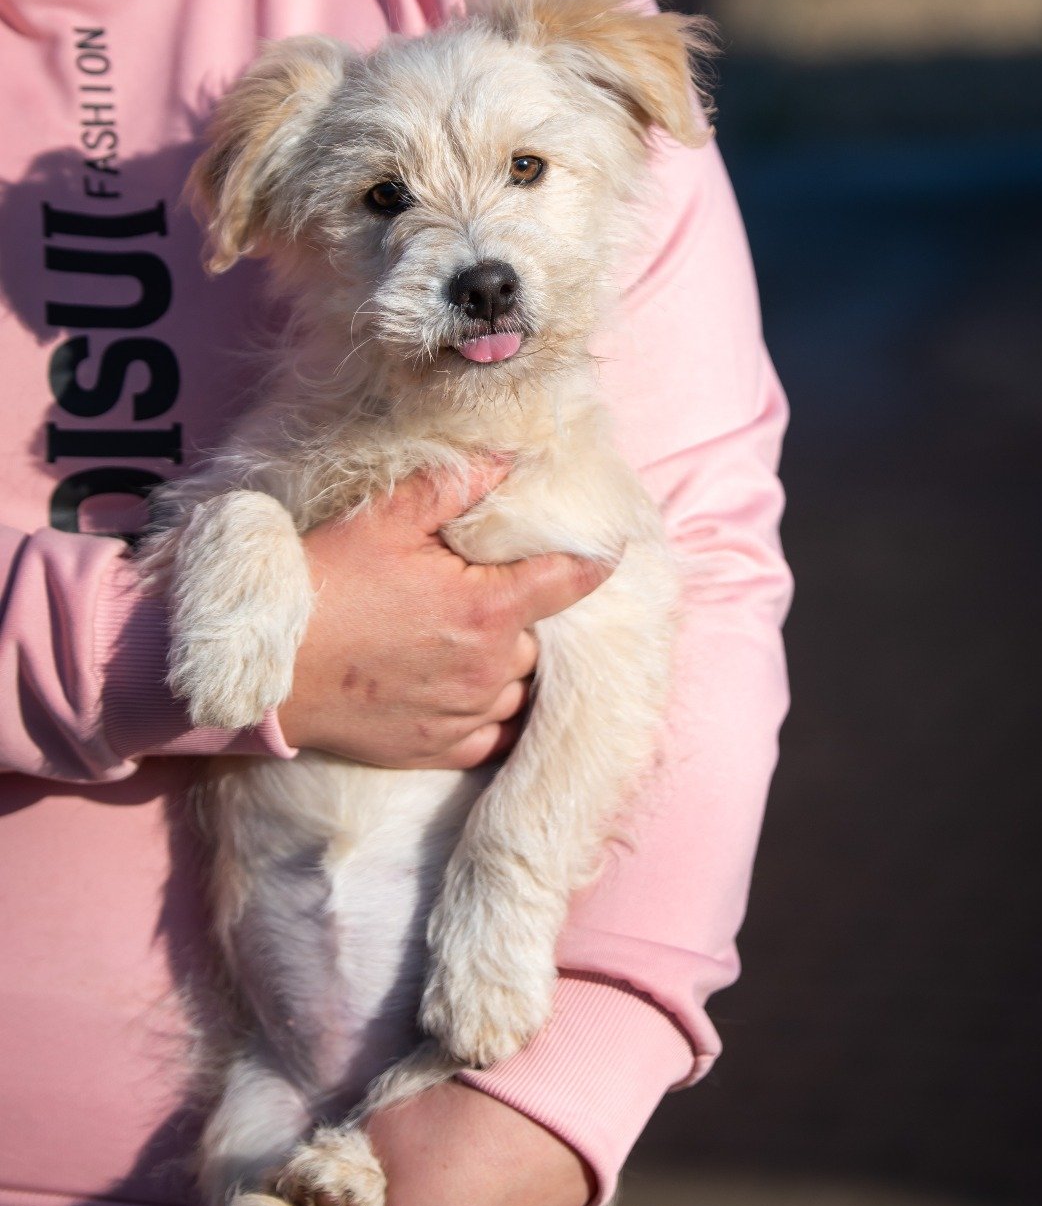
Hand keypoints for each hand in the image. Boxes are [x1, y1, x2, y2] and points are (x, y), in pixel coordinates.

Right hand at [277, 466, 610, 767]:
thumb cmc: (324, 586)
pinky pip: (493, 735)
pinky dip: (490, 714)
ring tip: (466, 640)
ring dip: (505, 664)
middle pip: (537, 638)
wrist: (267, 667)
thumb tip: (508, 456)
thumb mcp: (384, 519)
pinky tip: (467, 692)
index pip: (570, 581)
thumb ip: (454, 484)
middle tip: (479, 593)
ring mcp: (465, 715)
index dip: (594, 561)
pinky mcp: (438, 749)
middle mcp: (487, 669)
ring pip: (518, 687)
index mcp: (486, 609)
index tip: (610, 551)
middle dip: (519, 615)